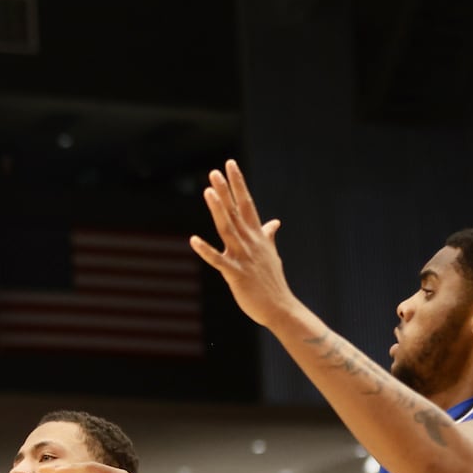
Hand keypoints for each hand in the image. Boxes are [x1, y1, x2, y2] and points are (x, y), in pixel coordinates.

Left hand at [188, 160, 296, 328]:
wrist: (280, 307)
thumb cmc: (272, 281)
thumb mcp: (271, 254)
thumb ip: (268, 236)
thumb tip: (274, 222)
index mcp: (257, 236)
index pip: (247, 203)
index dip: (238, 184)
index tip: (230, 164)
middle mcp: (250, 242)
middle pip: (236, 211)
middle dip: (226, 191)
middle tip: (215, 171)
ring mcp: (243, 257)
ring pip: (228, 229)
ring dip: (218, 210)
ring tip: (208, 192)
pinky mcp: (235, 275)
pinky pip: (218, 260)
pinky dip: (205, 250)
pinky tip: (193, 240)